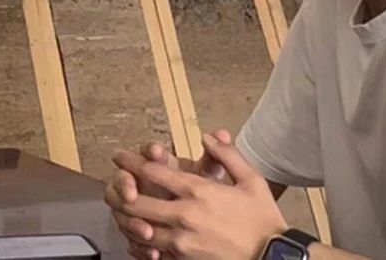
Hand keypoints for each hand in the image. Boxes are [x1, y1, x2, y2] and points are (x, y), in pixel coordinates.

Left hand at [105, 132, 286, 259]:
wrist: (273, 257)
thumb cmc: (263, 219)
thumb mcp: (251, 179)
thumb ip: (227, 154)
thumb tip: (209, 136)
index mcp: (199, 191)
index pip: (153, 171)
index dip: (130, 161)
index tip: (119, 157)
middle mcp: (185, 215)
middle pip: (136, 202)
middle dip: (119, 192)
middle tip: (112, 186)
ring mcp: (182, 241)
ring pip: (139, 229)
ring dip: (126, 219)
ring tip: (119, 211)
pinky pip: (151, 254)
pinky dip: (140, 246)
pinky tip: (137, 239)